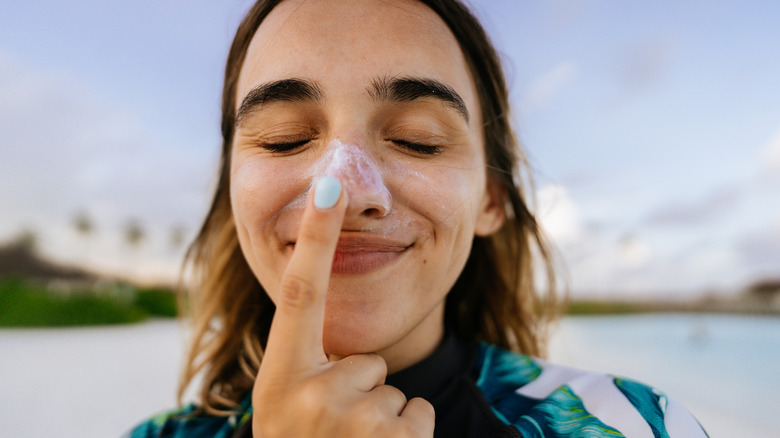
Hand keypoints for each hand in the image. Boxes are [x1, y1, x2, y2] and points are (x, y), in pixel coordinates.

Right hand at [252, 176, 434, 436]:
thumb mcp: (283, 410)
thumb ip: (306, 366)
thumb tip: (339, 333)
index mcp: (279, 378)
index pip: (300, 294)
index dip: (314, 237)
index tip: (329, 185)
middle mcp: (309, 395)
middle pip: (367, 360)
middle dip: (362, 390)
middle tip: (333, 432)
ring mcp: (352, 422)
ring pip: (393, 390)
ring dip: (381, 418)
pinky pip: (417, 412)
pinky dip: (406, 434)